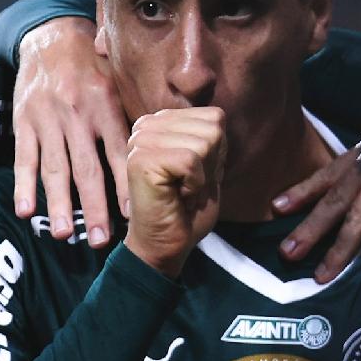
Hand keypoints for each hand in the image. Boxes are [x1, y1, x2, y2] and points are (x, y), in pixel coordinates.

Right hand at [12, 17, 129, 246]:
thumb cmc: (94, 68)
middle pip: (87, 169)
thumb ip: (133, 119)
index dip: (126, 186)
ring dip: (59, 204)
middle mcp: (77, 114)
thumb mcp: (118, 83)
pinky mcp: (23, 122)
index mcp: (105, 106)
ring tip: (66, 235)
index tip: (134, 217)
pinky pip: (23, 158)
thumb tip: (165, 154)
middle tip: (103, 241)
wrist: (52, 36)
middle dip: (95, 208)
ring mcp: (48, 120)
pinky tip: (25, 211)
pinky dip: (23, 185)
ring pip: (54, 168)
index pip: (119, 154)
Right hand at [122, 107, 225, 277]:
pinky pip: (190, 161)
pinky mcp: (141, 159)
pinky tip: (177, 196)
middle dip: (211, 165)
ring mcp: (141, 140)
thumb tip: (219, 116)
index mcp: (161, 122)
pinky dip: (194, 185)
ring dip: (202, 177)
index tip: (196, 176)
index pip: (214, 117)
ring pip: (203, 143)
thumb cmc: (186, 210)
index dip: (216, 153)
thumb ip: (211, 137)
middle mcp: (147, 126)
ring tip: (182, 192)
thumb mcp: (207, 166)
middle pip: (211, 128)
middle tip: (188, 187)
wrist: (164, 244)